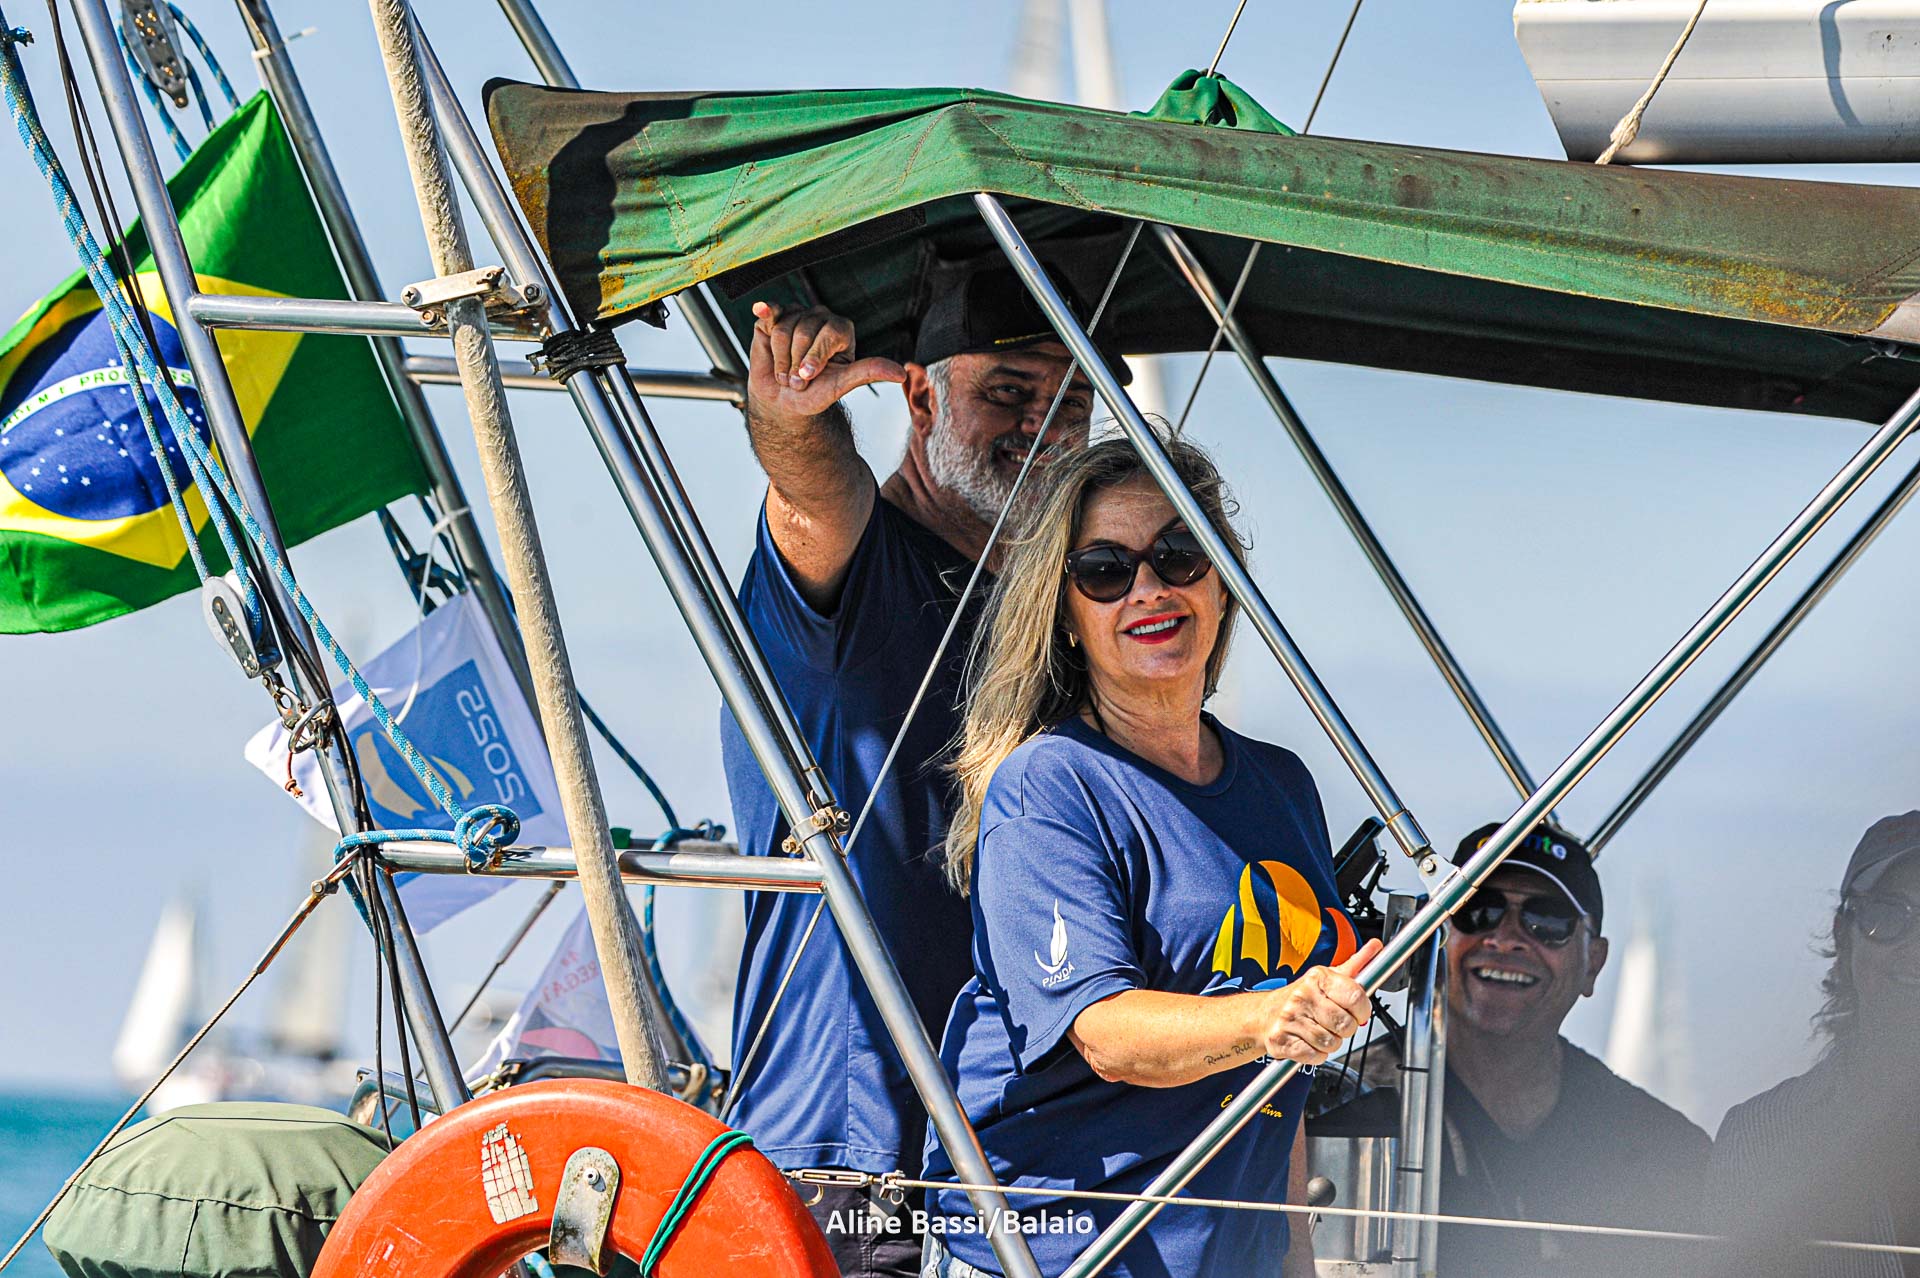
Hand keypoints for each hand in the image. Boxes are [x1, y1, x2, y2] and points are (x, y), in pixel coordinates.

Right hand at [748, 301, 904, 420]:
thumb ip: (868, 373)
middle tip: (796, 380)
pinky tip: (760, 310)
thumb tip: (900, 373)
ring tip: (785, 372)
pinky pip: (770, 313)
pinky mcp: (774, 318)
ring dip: (781, 359)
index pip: (829, 334)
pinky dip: (765, 312)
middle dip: (796, 363)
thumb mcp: (841, 385)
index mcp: (841, 331)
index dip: (814, 358)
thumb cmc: (814, 393)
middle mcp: (821, 318)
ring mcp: (797, 315)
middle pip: (804, 331)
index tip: (807, 378)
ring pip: (784, 329)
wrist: (783, 400)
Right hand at [1258, 939, 1382, 1065]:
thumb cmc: (1301, 997)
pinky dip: (1316, 1054)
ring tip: (1320, 1032)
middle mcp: (1302, 995)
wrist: (1264, 1014)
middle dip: (1346, 1029)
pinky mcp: (1280, 1040)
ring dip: (1330, 1043)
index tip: (1358, 1012)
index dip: (1362, 1010)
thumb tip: (1376, 946)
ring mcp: (1289, 1018)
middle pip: (1346, 1024)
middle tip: (1335, 1024)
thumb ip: (1355, 965)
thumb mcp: (1327, 977)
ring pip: (1331, 1043)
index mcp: (1317, 977)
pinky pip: (1314, 1056)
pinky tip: (1308, 1042)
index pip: (1356, 997)